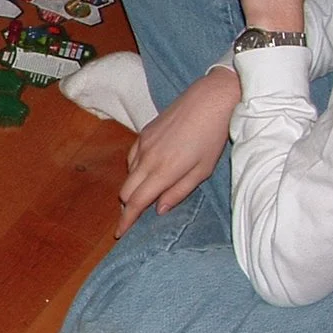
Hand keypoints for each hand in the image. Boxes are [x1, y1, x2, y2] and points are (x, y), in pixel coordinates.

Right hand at [115, 67, 239, 236]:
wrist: (210, 99)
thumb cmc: (212, 136)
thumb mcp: (202, 170)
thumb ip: (179, 192)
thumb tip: (159, 209)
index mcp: (163, 171)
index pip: (136, 202)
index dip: (126, 220)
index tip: (120, 233)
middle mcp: (147, 159)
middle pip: (125, 191)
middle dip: (127, 206)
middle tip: (136, 215)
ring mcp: (143, 144)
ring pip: (127, 174)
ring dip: (132, 187)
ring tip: (147, 191)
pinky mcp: (143, 133)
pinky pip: (131, 158)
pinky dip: (135, 169)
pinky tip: (149, 169)